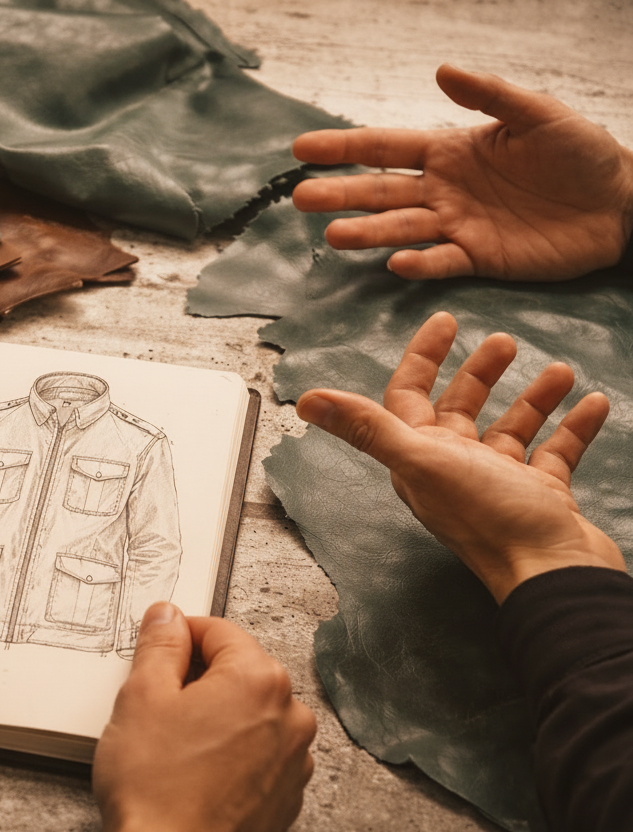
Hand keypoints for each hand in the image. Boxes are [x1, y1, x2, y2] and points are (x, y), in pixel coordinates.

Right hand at [93, 603, 315, 831]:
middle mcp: (290, 716)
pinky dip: (231, 752)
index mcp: (259, 680)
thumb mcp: (141, 696)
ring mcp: (294, 761)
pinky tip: (195, 770)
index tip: (158, 647)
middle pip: (239, 671)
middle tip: (157, 704)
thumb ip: (159, 646)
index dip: (179, 635)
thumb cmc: (157, 789)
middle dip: (199, 679)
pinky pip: (258, 753)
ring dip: (216, 717)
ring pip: (249, 713)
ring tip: (175, 744)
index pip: (218, 630)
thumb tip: (167, 617)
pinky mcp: (286, 796)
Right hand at [292, 64, 632, 280]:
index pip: (385, 147)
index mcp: (450, 151)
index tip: (301, 148)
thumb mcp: (539, 113)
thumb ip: (489, 96)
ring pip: (401, 229)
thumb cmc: (581, 153)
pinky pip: (442, 262)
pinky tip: (397, 263)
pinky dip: (420, 264)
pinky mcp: (479, 258)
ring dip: (368, 232)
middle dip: (341, 193)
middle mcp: (443, 190)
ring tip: (334, 235)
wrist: (619, 204)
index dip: (343, 147)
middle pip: (381, 192)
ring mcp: (457, 226)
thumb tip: (441, 71)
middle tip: (301, 197)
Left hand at [296, 312, 624, 601]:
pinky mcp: (539, 497)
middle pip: (460, 408)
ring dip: (534, 397)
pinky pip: (554, 452)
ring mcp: (498, 484)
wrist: (553, 576)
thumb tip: (307, 401)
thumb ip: (368, 429)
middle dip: (480, 372)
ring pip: (511, 427)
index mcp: (420, 459)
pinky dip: (571, 426)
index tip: (446, 321)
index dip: (421, 358)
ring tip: (560, 370)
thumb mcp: (423, 462)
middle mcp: (454, 470)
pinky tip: (591, 402)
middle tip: (505, 341)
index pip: (408, 397)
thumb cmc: (490, 521)